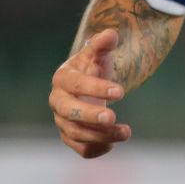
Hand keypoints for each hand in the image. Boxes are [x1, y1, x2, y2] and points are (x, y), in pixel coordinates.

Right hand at [49, 28, 130, 157]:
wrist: (87, 83)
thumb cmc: (93, 65)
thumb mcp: (99, 52)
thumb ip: (104, 43)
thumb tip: (111, 35)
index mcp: (63, 78)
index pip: (76, 84)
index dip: (97, 89)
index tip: (121, 92)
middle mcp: (58, 101)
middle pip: (69, 112)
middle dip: (90, 117)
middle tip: (113, 118)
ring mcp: (62, 121)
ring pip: (76, 133)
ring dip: (101, 135)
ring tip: (126, 132)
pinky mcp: (70, 137)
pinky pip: (80, 149)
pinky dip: (96, 149)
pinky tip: (114, 143)